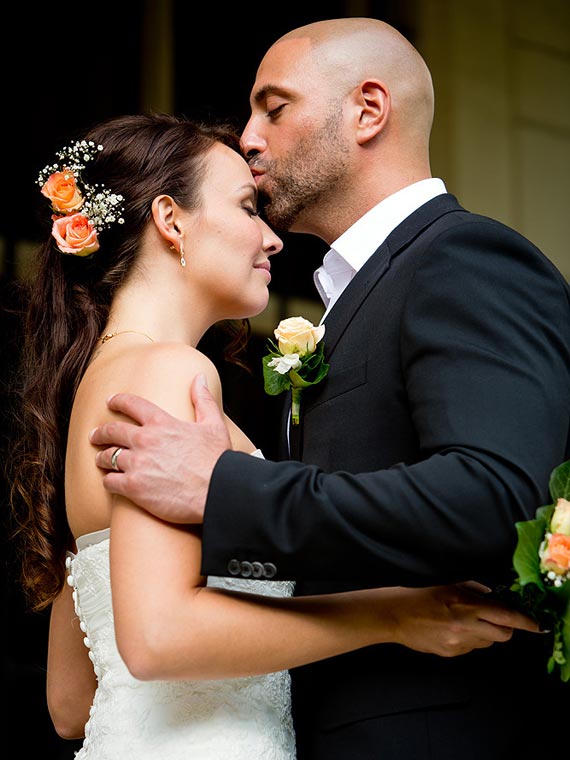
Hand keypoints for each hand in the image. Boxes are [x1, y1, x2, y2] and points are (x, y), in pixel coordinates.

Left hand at [89, 374, 230, 522]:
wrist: (217, 492)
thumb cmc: (217, 461)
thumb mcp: (213, 425)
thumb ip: (203, 400)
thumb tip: (199, 379)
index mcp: (162, 423)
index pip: (132, 405)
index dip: (118, 401)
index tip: (110, 401)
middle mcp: (145, 440)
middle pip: (112, 431)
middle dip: (100, 432)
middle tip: (95, 435)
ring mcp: (137, 464)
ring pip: (107, 457)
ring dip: (102, 458)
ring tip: (100, 460)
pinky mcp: (133, 487)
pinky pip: (109, 481)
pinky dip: (108, 481)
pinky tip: (111, 482)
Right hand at [389, 581, 540, 656]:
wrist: (396, 615)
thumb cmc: (421, 595)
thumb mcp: (450, 585)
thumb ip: (474, 590)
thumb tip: (492, 596)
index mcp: (466, 606)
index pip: (506, 616)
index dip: (524, 621)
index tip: (535, 624)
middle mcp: (465, 627)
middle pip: (503, 634)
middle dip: (506, 627)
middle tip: (498, 619)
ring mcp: (458, 643)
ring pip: (488, 642)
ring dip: (487, 633)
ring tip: (468, 622)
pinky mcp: (451, 653)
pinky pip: (471, 648)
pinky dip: (470, 640)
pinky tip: (453, 630)